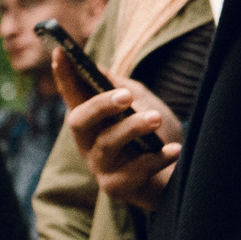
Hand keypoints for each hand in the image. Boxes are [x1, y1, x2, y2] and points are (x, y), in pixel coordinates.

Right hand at [52, 60, 181, 211]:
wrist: (180, 176)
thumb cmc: (155, 136)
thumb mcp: (141, 104)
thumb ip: (121, 87)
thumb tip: (97, 68)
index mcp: (91, 120)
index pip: (71, 95)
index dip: (63, 74)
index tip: (61, 50)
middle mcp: (88, 144)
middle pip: (78, 121)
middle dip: (100, 106)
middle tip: (126, 96)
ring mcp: (100, 167)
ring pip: (106, 144)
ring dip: (132, 128)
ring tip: (156, 119)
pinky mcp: (117, 188)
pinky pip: (134, 171)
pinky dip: (156, 158)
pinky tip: (174, 149)